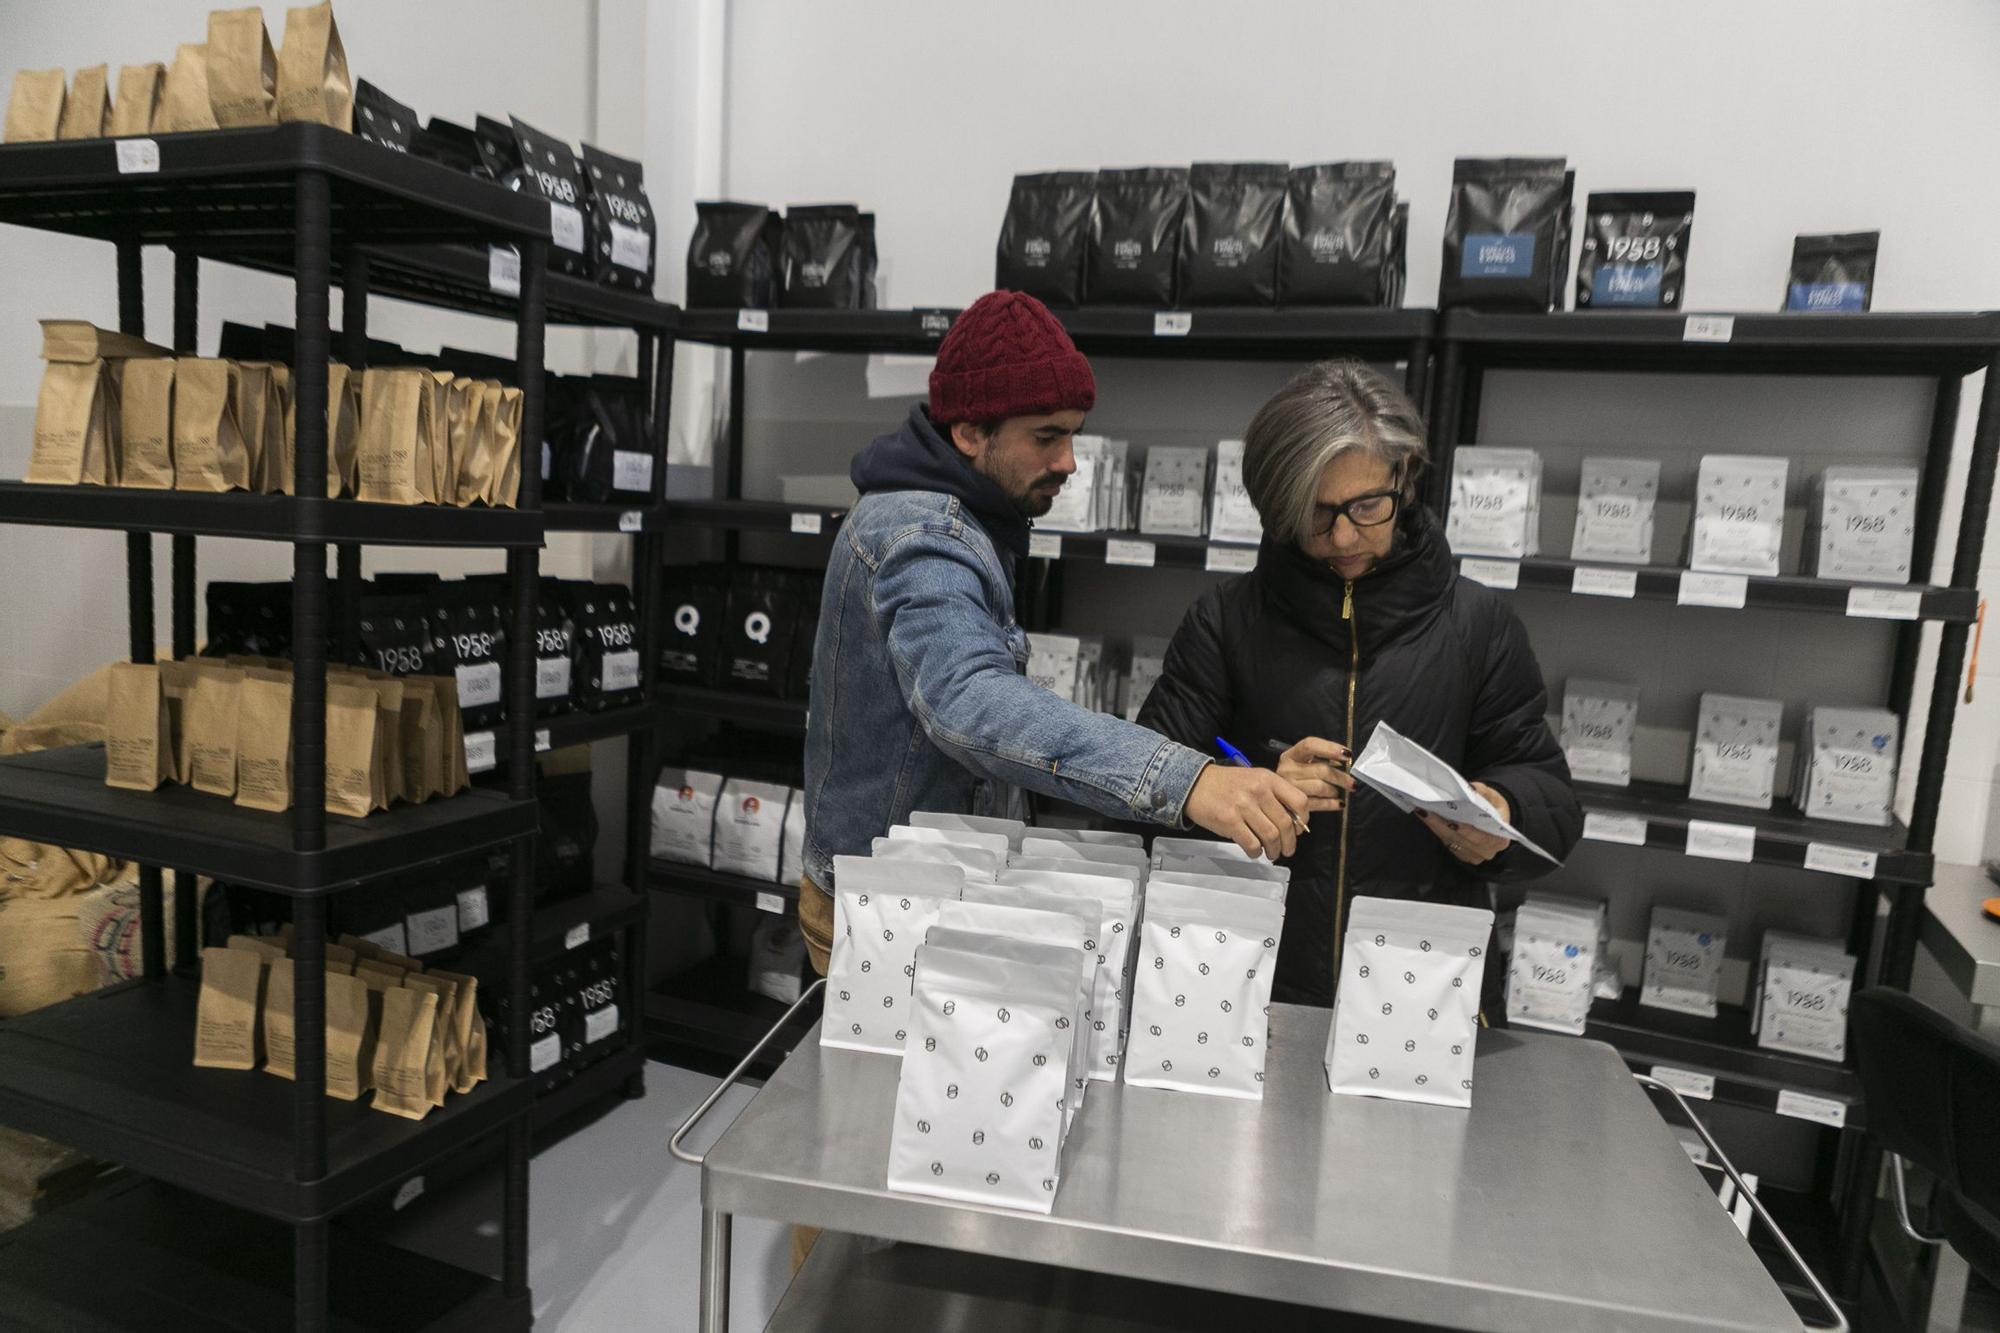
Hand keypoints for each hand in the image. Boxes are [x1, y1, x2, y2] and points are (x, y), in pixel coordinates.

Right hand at [1185, 763, 1311, 860]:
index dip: (1303, 820)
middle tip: (1287, 850)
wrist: (1196, 783)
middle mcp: (1258, 791)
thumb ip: (1274, 795)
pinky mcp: (1230, 821)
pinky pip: (1252, 843)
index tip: (1298, 830)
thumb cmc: (1228, 784)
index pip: (1299, 801)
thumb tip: (1292, 822)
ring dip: (1274, 850)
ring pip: (1270, 836)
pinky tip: (1255, 851)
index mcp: (1268, 779)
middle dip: (1289, 843)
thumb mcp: (1255, 779)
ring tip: (1272, 853)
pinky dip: (1256, 852)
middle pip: (1285, 824)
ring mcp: (1243, 806)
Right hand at [1276, 737, 1353, 814]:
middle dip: (1341, 777)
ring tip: (1338, 792)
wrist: (1275, 800)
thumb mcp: (1302, 763)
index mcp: (1290, 756)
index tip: (1347, 754)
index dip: (1330, 748)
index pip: (1310, 745)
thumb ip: (1320, 759)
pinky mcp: (1293, 805)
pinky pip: (1319, 803)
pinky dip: (1332, 804)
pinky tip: (1339, 804)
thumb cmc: (1296, 778)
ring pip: (1321, 787)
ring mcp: (1289, 788)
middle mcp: (1287, 770)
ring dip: (1334, 791)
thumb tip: (1344, 759)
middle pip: (1321, 770)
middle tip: (1352, 783)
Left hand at [1418, 782, 1511, 865]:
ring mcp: (1473, 855)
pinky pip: (1446, 842)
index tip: (1451, 821)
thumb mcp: (1493, 796)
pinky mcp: (1461, 854)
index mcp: (1500, 840)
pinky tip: (1427, 818)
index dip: (1465, 830)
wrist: (1494, 817)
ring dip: (1435, 826)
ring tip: (1423, 812)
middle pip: (1461, 839)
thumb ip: (1482, 792)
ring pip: (1451, 841)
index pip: (1481, 837)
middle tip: (1427, 811)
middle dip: (1443, 825)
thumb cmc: (1494, 807)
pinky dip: (1436, 830)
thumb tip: (1470, 788)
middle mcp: (1487, 851)